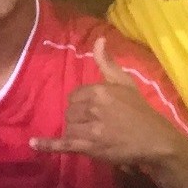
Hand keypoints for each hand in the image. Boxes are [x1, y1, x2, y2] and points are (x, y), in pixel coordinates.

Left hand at [31, 39, 180, 167]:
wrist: (155, 140)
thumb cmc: (141, 110)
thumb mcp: (125, 82)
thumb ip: (108, 62)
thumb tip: (98, 40)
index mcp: (100, 90)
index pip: (75, 95)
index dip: (82, 103)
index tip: (94, 110)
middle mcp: (93, 108)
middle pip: (70, 111)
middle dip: (78, 118)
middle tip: (95, 124)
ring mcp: (91, 129)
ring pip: (69, 127)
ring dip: (76, 132)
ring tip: (91, 136)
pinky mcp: (90, 148)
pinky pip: (64, 144)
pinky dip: (47, 145)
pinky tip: (33, 144)